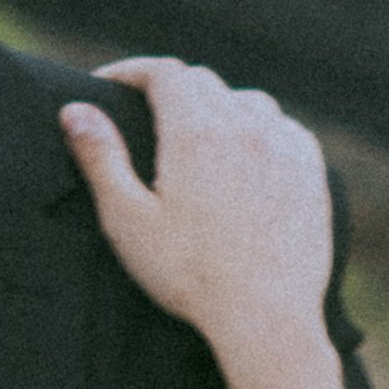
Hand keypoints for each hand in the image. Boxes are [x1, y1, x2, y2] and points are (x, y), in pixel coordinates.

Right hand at [58, 56, 338, 379]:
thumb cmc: (191, 277)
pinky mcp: (312, 173)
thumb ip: (101, 158)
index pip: (164, 73)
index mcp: (196, 132)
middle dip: (170, 88)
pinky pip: (285, 129)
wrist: (266, 318)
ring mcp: (285, 148)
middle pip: (204, 82)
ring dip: (218, 107)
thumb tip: (76, 111)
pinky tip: (247, 154)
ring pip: (248, 102)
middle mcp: (246, 127)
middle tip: (146, 111)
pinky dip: (260, 130)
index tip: (110, 82)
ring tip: (197, 134)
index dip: (132, 70)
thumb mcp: (128, 220)